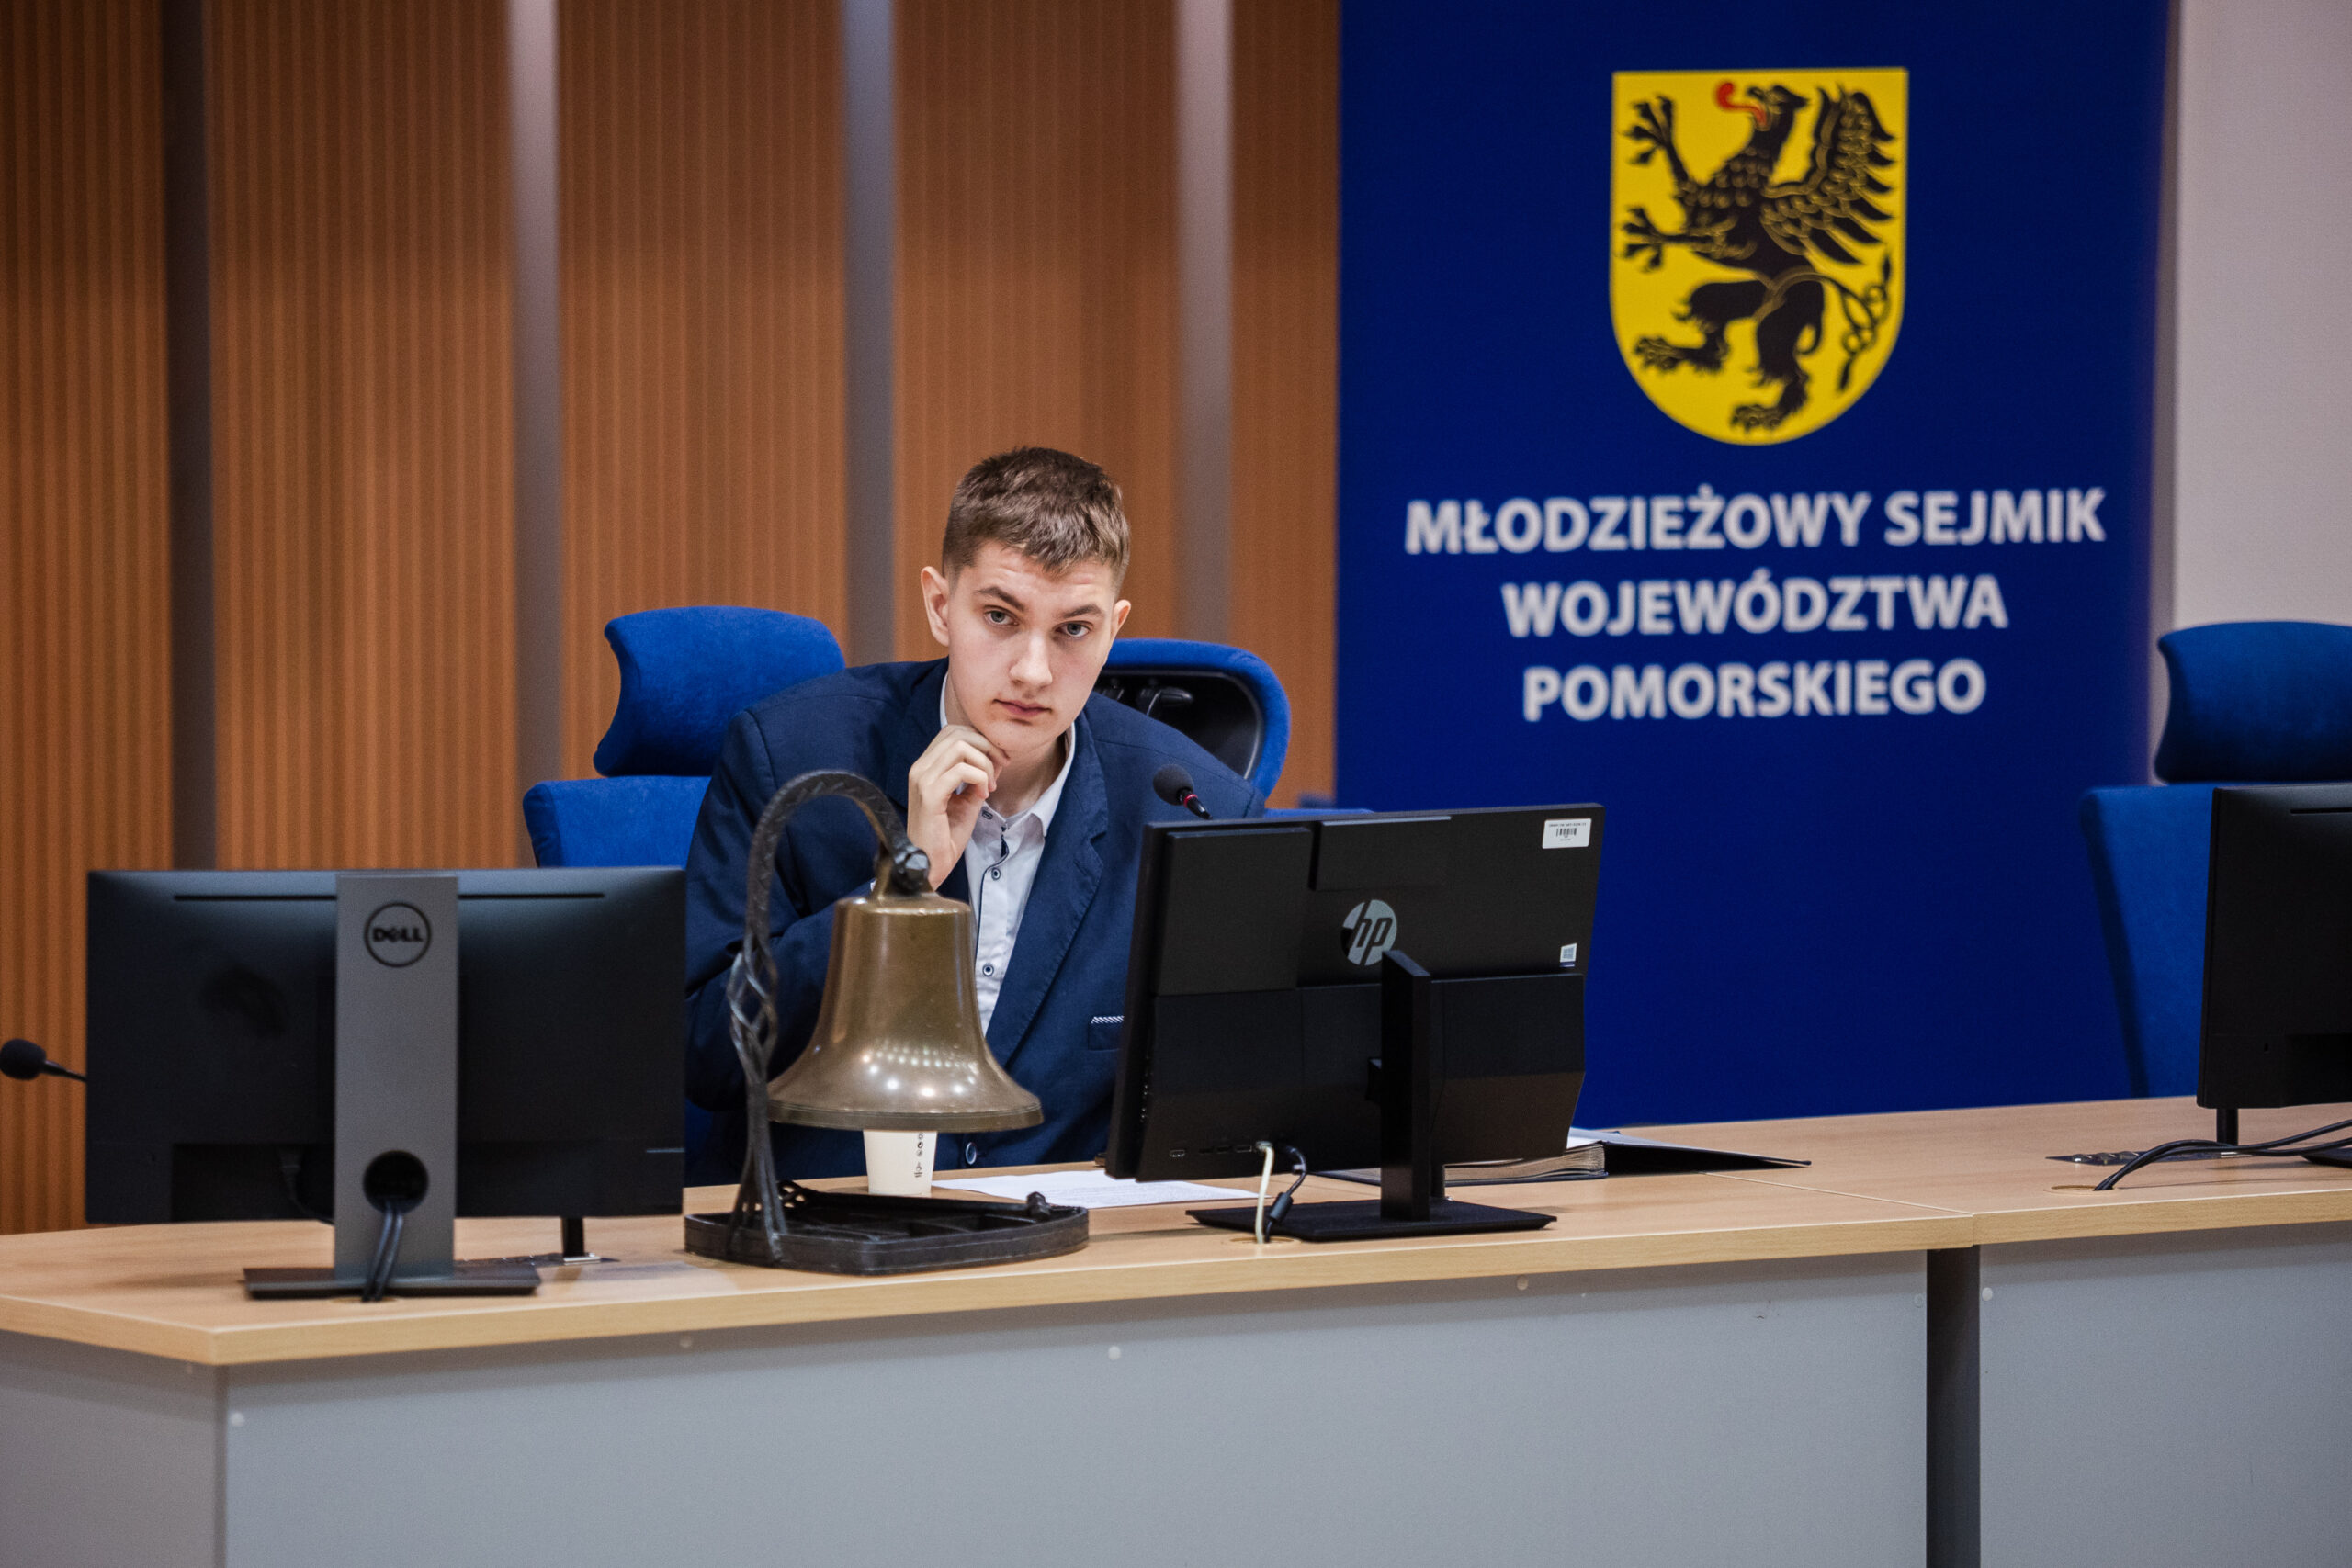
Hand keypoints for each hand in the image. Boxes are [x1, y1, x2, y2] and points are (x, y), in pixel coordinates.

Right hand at [906, 724, 1001, 888]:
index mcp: (925, 767)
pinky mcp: (930, 795)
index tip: (999, 760)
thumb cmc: (945, 836)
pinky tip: (983, 795)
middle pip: (958, 733)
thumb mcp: (966, 801)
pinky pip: (962, 771)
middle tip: (1002, 767)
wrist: (929, 864)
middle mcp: (920, 768)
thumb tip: (996, 759)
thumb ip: (978, 778)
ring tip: (990, 785)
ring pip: (961, 747)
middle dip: (987, 746)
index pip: (952, 732)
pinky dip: (980, 778)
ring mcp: (922, 780)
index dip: (981, 739)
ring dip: (985, 763)